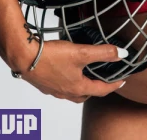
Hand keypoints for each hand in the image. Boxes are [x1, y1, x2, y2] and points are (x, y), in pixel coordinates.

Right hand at [8, 39, 127, 103]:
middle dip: (97, 89)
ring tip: (85, 75)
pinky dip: (67, 82)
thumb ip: (103, 53)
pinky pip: (60, 87)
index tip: (122, 82)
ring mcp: (54, 89)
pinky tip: (65, 71)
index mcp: (78, 87)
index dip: (114, 85)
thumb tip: (122, 54)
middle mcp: (66, 92)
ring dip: (81, 86)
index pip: (101, 90)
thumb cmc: (51, 57)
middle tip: (104, 80)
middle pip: (86, 95)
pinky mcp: (44, 83)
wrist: (24, 57)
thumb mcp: (82, 52)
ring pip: (72, 92)